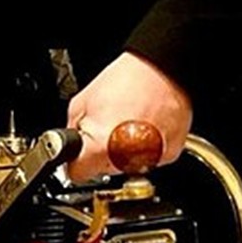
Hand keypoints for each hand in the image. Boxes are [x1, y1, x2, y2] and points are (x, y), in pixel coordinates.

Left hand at [64, 52, 192, 179]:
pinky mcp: (169, 155)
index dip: (75, 159)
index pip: (76, 172)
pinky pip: (150, 158)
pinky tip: (145, 125)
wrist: (164, 70)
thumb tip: (73, 146)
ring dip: (124, 151)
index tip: (79, 152)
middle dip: (101, 153)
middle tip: (108, 127)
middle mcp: (127, 160)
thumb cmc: (128, 80)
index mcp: (100, 149)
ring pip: (127, 166)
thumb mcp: (80, 102)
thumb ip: (72, 131)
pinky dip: (146, 147)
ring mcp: (151, 160)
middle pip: (103, 170)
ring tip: (129, 123)